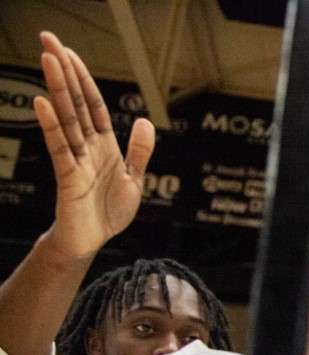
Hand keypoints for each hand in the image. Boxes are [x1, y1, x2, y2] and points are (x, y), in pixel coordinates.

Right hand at [34, 31, 154, 260]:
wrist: (93, 242)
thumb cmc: (109, 212)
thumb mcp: (134, 179)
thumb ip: (139, 151)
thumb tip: (146, 120)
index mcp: (104, 145)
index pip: (93, 104)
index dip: (83, 78)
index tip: (69, 52)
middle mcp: (87, 147)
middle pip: (75, 102)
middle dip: (64, 71)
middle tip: (47, 38)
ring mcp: (76, 159)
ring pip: (67, 118)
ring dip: (58, 89)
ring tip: (48, 59)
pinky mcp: (68, 178)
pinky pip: (60, 148)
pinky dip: (52, 126)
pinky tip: (43, 104)